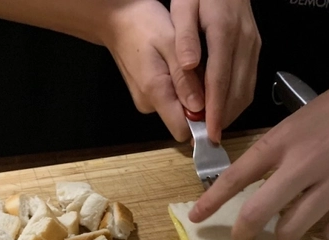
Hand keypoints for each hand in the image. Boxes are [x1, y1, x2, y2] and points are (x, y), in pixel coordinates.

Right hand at [102, 0, 203, 141]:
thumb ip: (184, 78)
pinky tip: (174, 65)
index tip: (213, 102)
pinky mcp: (145, 95)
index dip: (200, 122)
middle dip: (196, 102)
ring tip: (183, 64)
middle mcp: (148, 104)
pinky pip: (169, 99)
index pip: (181, 130)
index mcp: (154, 92)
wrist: (116, 19)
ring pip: (177, 108)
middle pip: (182, 120)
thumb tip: (199, 108)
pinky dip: (178, 86)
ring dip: (187, 91)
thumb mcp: (170, 43)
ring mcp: (145, 101)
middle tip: (197, 71)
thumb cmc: (144, 24)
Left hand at [170, 0, 259, 141]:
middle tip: (209, 138)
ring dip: (232, 111)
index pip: (220, 80)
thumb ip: (185, 36)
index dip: (215, 110)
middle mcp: (245, 42)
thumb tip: (189, 66)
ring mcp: (254, 45)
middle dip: (224, 117)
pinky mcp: (256, 47)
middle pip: (237, 90)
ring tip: (214, 127)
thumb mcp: (184, 5)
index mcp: (224, 32)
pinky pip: (249, 80)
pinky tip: (223, 107)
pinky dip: (237, 99)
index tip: (209, 132)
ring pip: (247, 88)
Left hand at [187, 60, 328, 239]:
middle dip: (245, 232)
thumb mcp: (306, 119)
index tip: (196, 218)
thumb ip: (284, 154)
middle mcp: (302, 164)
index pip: (236, 176)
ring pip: (292, 231)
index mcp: (283, 140)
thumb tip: (267, 189)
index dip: (211, 202)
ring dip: (288, 234)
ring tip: (297, 224)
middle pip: (257, 214)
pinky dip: (328, 233)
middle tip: (245, 237)